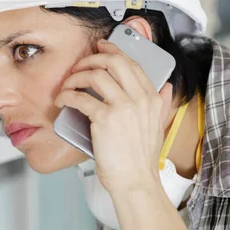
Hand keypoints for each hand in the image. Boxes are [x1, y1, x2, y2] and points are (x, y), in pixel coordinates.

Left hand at [55, 39, 172, 193]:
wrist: (136, 181)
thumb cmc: (141, 158)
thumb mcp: (159, 126)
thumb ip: (162, 104)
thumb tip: (167, 87)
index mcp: (151, 98)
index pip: (131, 63)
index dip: (113, 51)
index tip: (100, 48)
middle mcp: (139, 98)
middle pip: (113, 62)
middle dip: (92, 58)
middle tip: (80, 65)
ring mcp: (123, 107)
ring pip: (95, 75)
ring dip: (75, 76)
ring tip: (68, 84)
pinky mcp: (105, 119)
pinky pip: (80, 97)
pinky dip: (67, 95)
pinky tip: (63, 100)